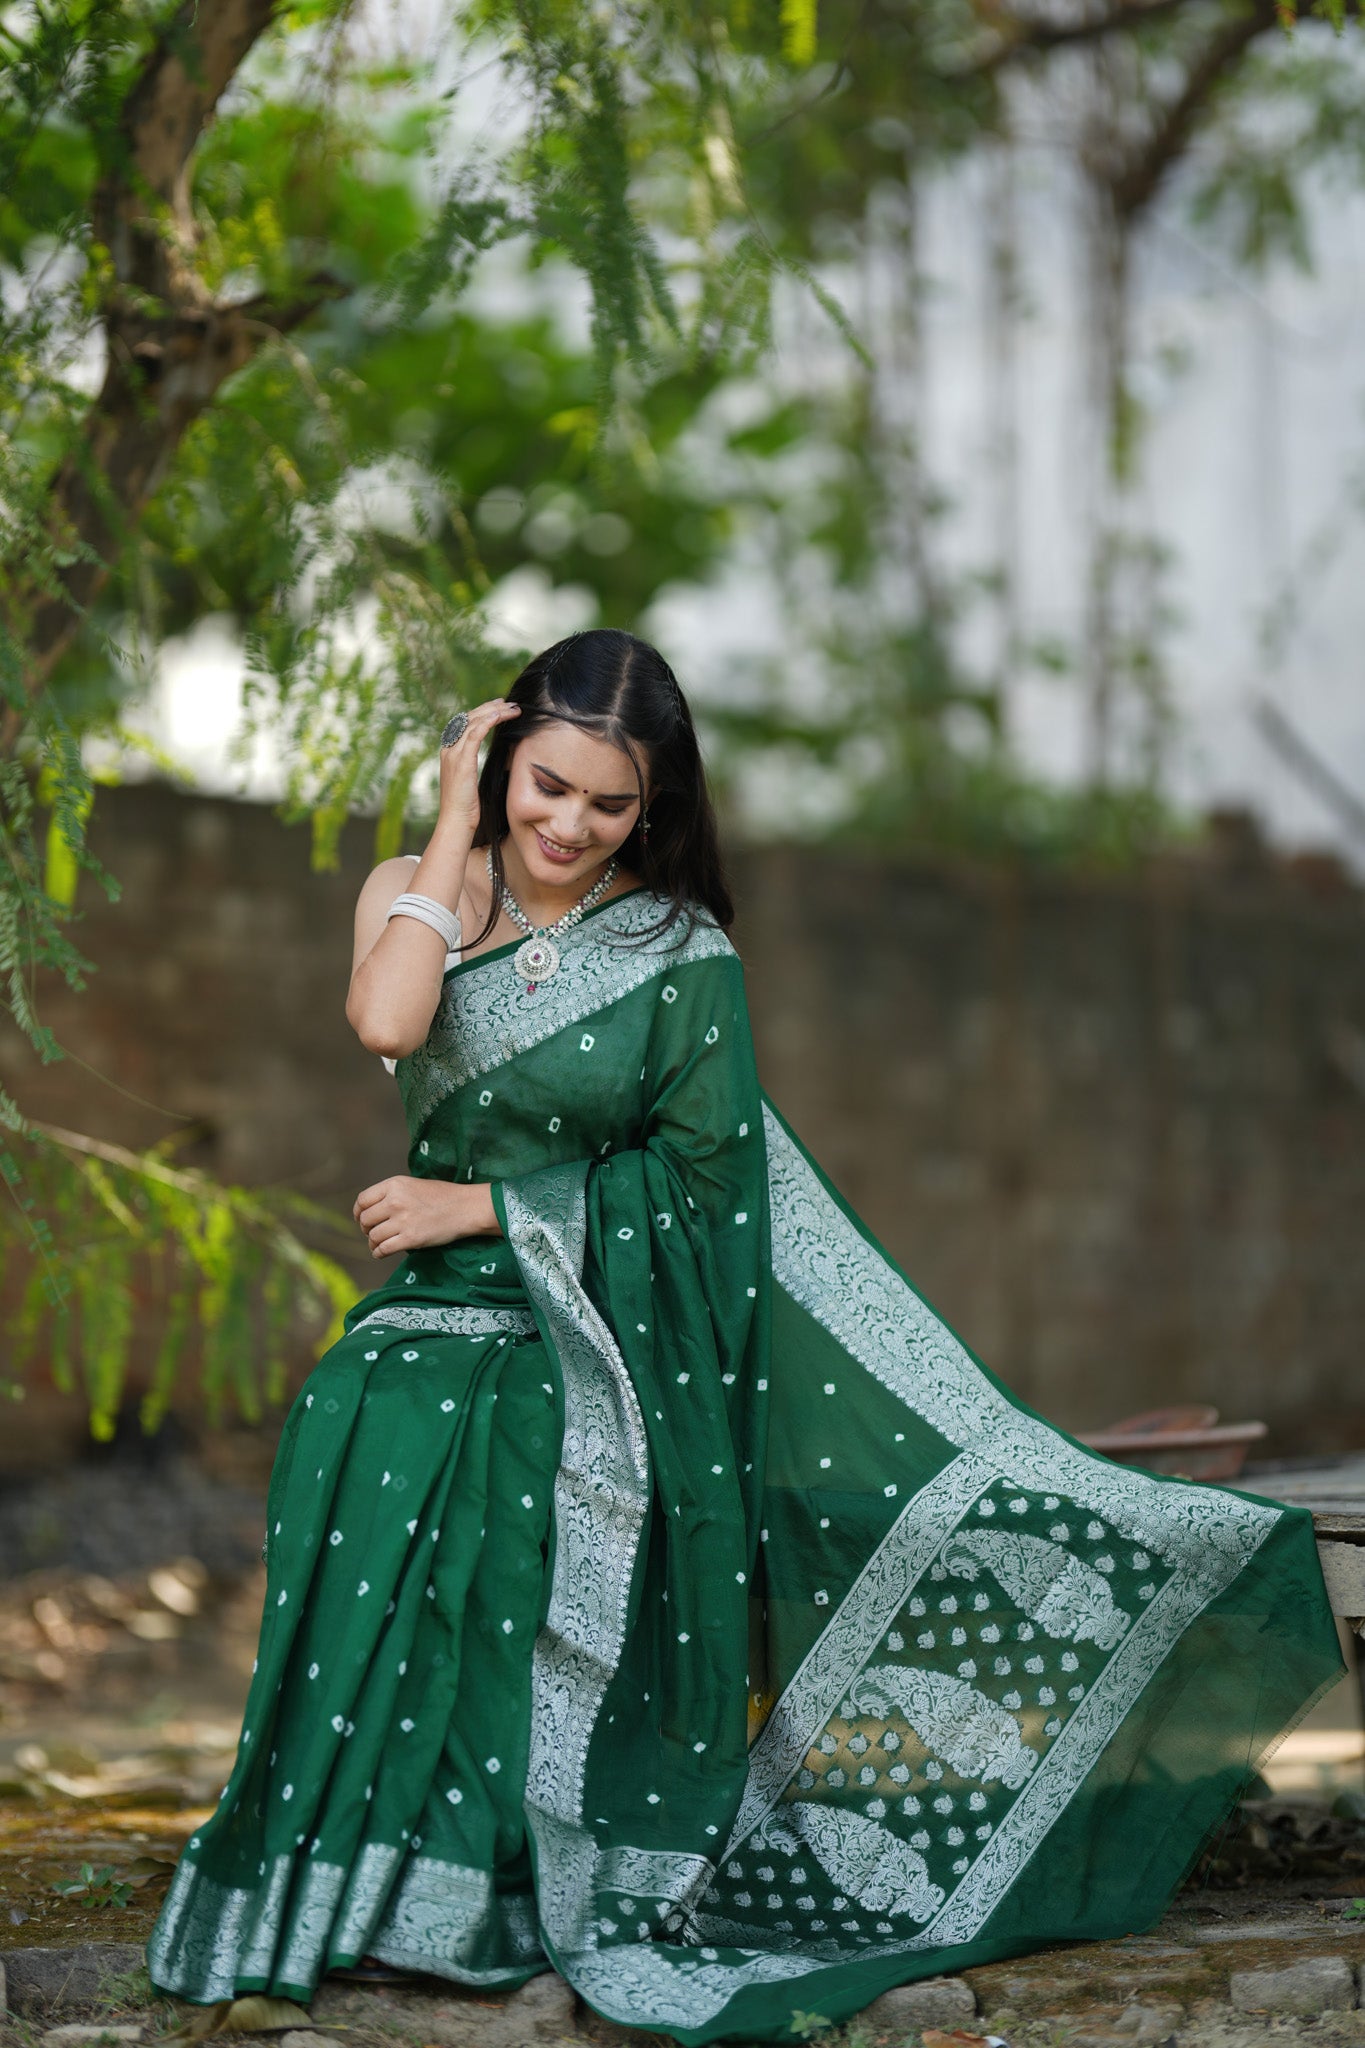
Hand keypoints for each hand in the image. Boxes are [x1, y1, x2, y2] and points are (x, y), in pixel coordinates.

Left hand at [353, 1176, 497, 1257]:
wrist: (465, 1207)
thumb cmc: (442, 1196)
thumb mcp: (413, 1185)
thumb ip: (392, 1194)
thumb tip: (371, 1210)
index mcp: (394, 1185)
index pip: (363, 1200)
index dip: (358, 1212)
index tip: (361, 1219)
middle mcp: (395, 1201)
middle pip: (365, 1220)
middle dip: (366, 1229)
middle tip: (373, 1232)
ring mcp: (403, 1220)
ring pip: (373, 1236)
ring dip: (373, 1243)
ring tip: (378, 1244)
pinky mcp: (411, 1239)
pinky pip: (383, 1249)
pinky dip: (378, 1253)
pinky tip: (381, 1252)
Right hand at [438, 697, 520, 838]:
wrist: (456, 821)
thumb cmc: (467, 807)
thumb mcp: (471, 781)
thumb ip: (475, 765)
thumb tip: (494, 757)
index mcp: (450, 752)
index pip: (465, 723)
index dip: (483, 712)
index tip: (500, 706)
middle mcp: (449, 749)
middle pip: (469, 717)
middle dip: (491, 707)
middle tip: (509, 703)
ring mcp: (453, 753)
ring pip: (473, 721)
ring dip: (495, 711)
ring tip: (512, 708)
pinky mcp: (462, 761)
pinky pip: (474, 733)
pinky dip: (488, 721)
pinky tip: (500, 715)